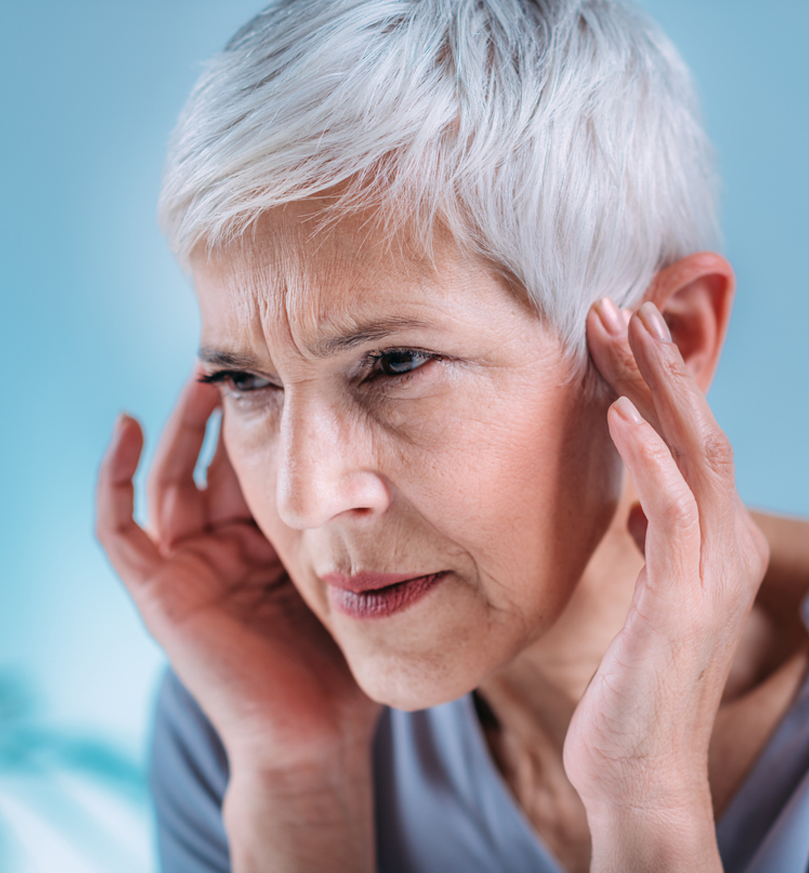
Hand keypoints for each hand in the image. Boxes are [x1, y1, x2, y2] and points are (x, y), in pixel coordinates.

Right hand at [96, 370, 380, 870]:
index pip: (259, 464)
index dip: (268, 417)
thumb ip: (367, 530)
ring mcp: (188, 568)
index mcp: (270, 543)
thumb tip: (413, 465)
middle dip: (224, 409)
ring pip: (169, 478)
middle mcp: (225, 548)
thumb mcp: (358, 576)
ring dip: (179, 425)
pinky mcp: (157, 591)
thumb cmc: (345, 663)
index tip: (296, 367)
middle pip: (212, 461)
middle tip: (248, 353)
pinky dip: (115, 475)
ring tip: (204, 373)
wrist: (315, 736)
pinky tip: (130, 423)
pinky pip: (118, 526)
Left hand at [563, 301, 768, 869]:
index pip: (695, 440)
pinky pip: (670, 512)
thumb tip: (638, 503)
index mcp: (721, 540)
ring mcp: (713, 571)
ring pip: (696, 454)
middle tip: (615, 303)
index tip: (618, 330)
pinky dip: (648, 456)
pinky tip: (618, 412)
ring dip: (656, 386)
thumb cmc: (637, 684)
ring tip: (620, 327)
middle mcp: (731, 544)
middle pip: (702, 429)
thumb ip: (656, 543)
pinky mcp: (684, 601)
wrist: (642, 773)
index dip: (659, 382)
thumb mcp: (651, 596)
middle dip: (659, 363)